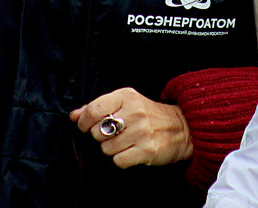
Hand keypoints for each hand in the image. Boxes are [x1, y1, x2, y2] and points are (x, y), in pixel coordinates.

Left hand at [70, 87, 192, 168]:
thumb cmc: (149, 114)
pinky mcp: (147, 150)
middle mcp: (134, 112)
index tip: (85, 126)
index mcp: (126, 97)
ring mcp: (141, 131)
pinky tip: (131, 151)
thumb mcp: (126, 102)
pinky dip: (122, 159)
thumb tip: (75, 115)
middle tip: (114, 134)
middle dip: (101, 136)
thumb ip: (98, 107)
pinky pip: (118, 161)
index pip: (94, 109)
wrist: (182, 127)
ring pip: (106, 148)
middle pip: (97, 132)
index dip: (84, 121)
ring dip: (112, 149)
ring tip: (126, 142)